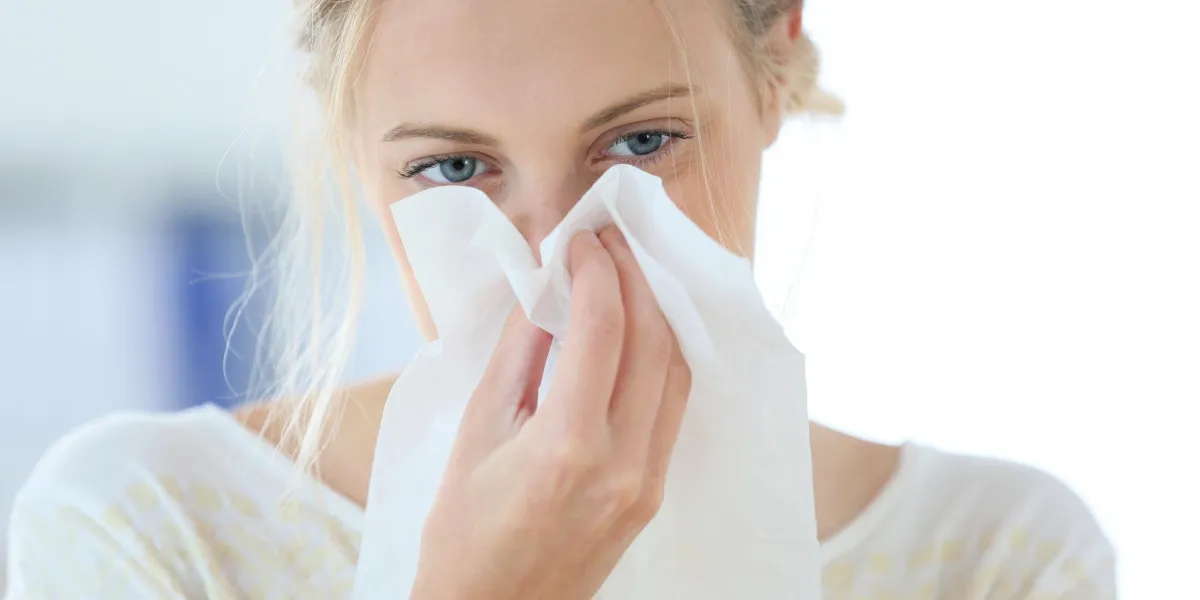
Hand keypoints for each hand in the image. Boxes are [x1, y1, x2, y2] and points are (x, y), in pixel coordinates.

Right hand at [411, 226, 691, 599]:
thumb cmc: (463, 532)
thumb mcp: (476, 430)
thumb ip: (520, 351)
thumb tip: (543, 284)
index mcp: (569, 445)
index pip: (603, 328)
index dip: (594, 269)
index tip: (578, 239)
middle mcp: (624, 462)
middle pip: (654, 341)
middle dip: (634, 277)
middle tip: (608, 242)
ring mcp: (648, 481)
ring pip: (678, 371)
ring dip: (657, 312)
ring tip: (626, 274)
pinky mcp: (653, 492)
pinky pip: (674, 406)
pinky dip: (663, 357)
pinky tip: (638, 330)